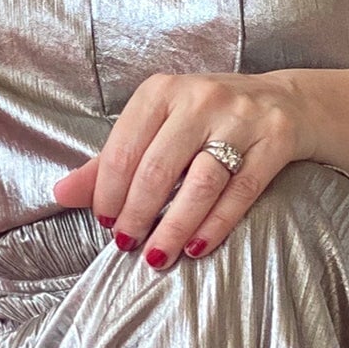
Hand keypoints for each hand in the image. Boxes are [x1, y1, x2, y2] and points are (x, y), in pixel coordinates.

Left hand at [51, 70, 305, 269]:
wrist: (288, 102)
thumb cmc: (209, 118)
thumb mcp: (159, 125)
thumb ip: (111, 160)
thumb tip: (60, 193)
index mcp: (162, 90)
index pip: (124, 147)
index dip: (108, 191)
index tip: (105, 222)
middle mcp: (200, 98)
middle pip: (158, 167)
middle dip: (137, 213)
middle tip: (126, 244)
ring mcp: (240, 118)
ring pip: (199, 182)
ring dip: (174, 227)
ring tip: (157, 256)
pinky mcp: (274, 140)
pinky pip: (239, 192)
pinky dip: (215, 225)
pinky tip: (197, 248)